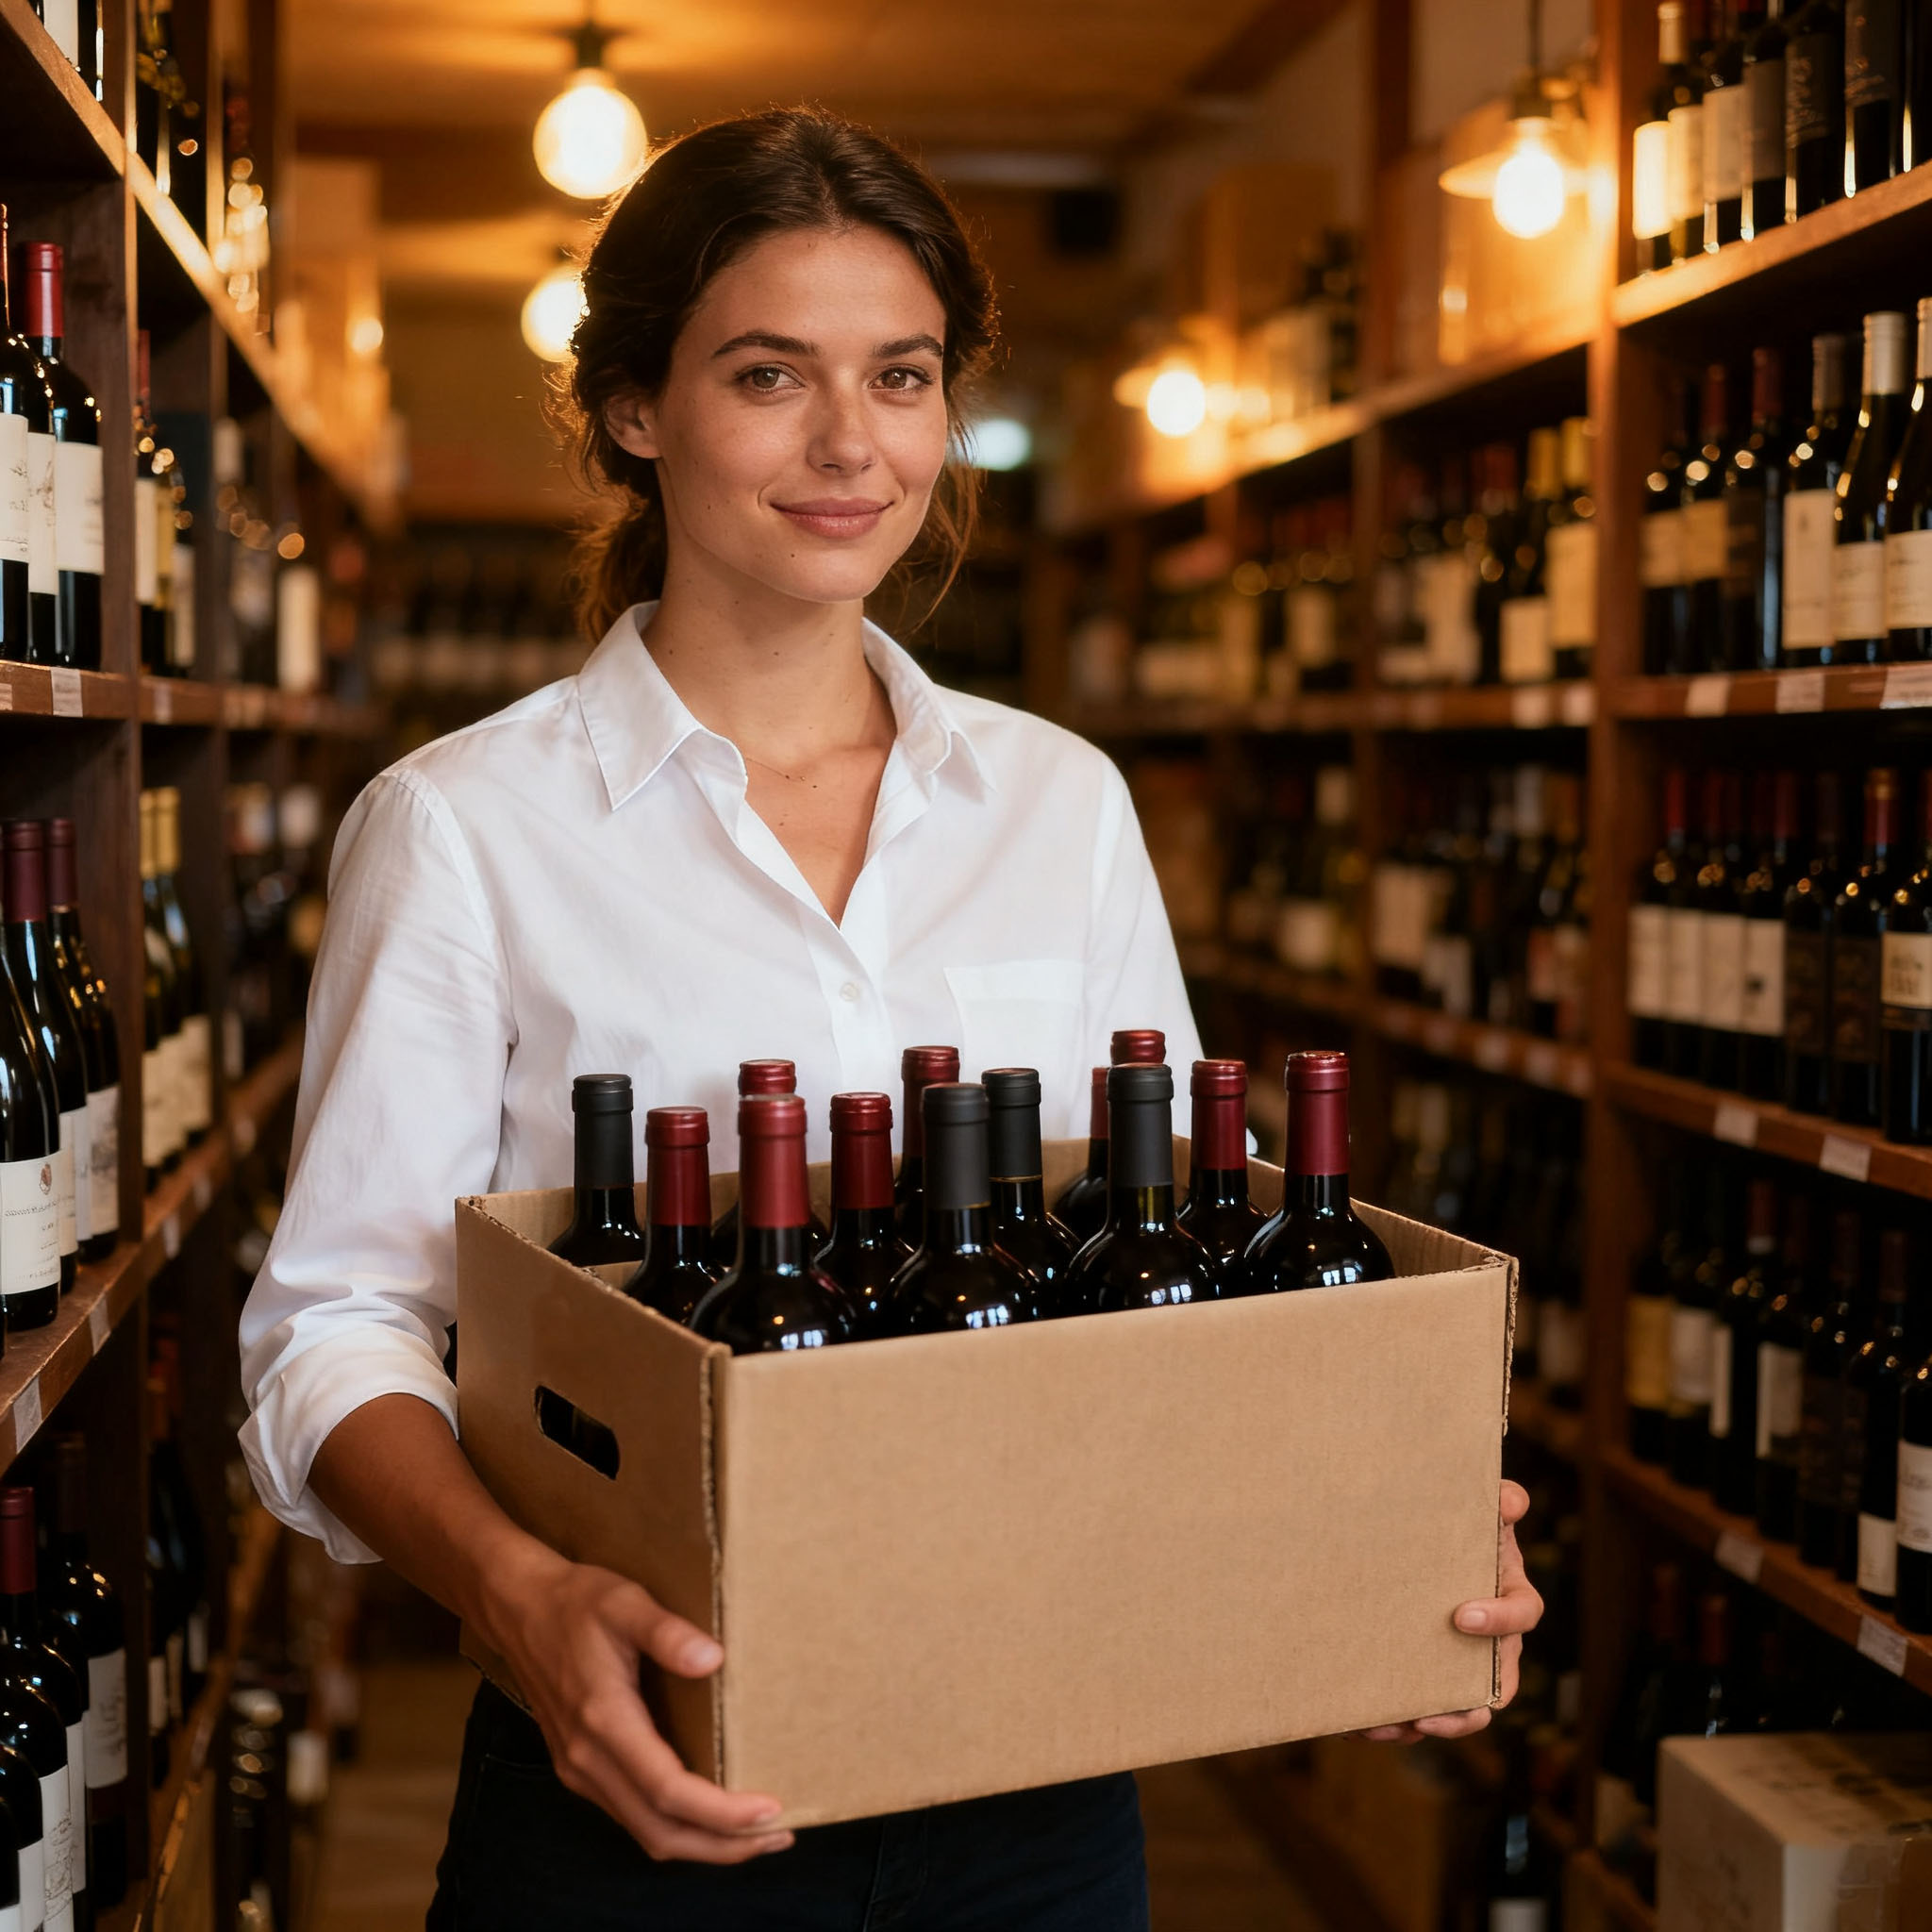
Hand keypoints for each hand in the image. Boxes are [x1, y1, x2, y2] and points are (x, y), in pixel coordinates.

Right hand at [485, 1542, 794, 1862]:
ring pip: (646, 1831)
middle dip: (723, 1845)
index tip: (769, 1810)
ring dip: (702, 1843)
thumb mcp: (625, 1602)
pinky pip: (633, 1816)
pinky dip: (676, 1826)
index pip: (668, 1791)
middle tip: (779, 1837)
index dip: (721, 1812)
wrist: (519, 1608)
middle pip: (661, 1831)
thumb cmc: (577, 1602)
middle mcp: (589, 1758)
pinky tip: (709, 1813)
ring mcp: (581, 1769)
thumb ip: (667, 1631)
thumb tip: (713, 1659)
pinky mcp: (581, 1767)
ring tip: (756, 1834)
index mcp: (603, 1720)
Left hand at [1359, 1478, 1542, 1742]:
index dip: (1499, 1620)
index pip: (1523, 1613)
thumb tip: (1508, 1500)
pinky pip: (1420, 1708)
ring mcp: (1465, 1662)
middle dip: (1463, 1710)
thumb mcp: (1482, 1509)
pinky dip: (1394, 1720)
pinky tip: (1357, 1723)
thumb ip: (1499, 1501)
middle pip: (1495, 1687)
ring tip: (1385, 1726)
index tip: (1461, 1617)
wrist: (1424, 1539)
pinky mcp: (1432, 1675)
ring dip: (1424, 1723)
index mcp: (1512, 1595)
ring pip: (1458, 1710)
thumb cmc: (1462, 1525)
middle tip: (1428, 1715)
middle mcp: (1496, 1640)